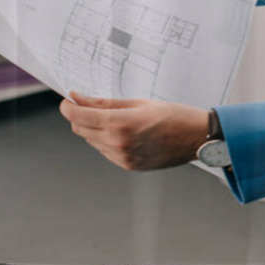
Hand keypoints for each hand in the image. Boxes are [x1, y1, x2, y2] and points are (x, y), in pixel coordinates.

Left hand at [59, 92, 209, 170]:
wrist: (196, 137)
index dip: (69, 107)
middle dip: (81, 116)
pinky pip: (106, 152)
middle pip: (81, 130)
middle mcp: (118, 143)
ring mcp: (122, 157)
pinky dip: (107, 140)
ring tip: (116, 118)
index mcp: (121, 123)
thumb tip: (80, 99)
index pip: (79, 116)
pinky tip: (124, 132)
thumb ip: (107, 102)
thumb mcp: (140, 102)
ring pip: (92, 141)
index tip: (68, 100)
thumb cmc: (174, 115)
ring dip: (95, 129)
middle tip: (89, 104)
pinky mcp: (128, 166)